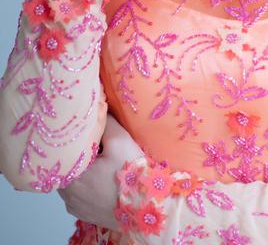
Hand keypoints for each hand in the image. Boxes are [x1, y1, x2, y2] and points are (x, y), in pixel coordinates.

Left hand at [57, 113, 143, 229]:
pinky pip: (78, 196)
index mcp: (71, 173)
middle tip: (96, 147)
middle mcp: (66, 193)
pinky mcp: (83, 215)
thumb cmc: (130, 173)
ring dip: (82, 172)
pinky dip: (85, 187)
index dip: (77, 141)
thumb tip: (98, 108)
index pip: (65, 151)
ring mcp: (74, 207)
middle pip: (68, 166)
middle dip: (79, 156)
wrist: (145, 208)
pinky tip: (100, 181)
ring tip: (99, 163)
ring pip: (72, 181)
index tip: (90, 134)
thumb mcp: (120, 139)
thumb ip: (105, 122)